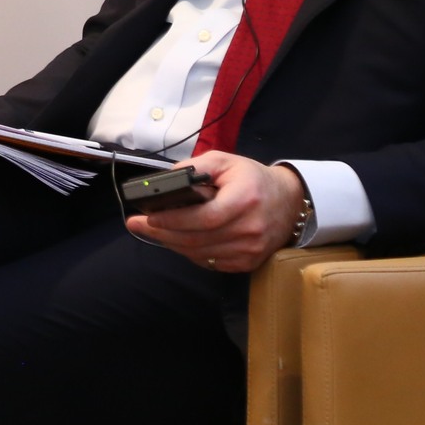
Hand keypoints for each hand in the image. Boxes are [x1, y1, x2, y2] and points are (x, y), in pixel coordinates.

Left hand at [125, 152, 304, 273]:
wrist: (288, 201)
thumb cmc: (252, 178)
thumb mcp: (224, 161)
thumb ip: (195, 168)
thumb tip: (164, 181)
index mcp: (244, 199)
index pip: (203, 218)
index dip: (172, 220)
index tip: (147, 216)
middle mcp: (249, 229)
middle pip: (197, 239)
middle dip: (161, 233)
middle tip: (136, 225)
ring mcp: (251, 250)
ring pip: (200, 254)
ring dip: (172, 244)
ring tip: (152, 231)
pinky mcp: (249, 262)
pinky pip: (211, 262)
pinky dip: (190, 253)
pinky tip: (176, 241)